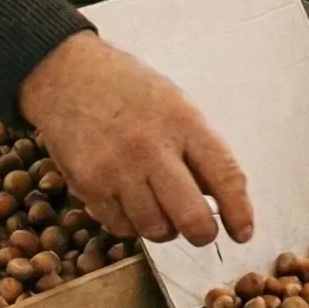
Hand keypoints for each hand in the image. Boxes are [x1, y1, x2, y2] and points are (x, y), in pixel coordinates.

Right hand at [17, 32, 255, 247]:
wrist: (65, 74)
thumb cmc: (126, 87)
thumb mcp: (175, 103)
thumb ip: (198, 148)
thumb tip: (220, 198)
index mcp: (182, 122)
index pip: (226, 177)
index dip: (239, 212)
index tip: (243, 232)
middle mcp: (150, 148)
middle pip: (191, 218)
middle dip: (203, 233)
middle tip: (202, 230)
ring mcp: (117, 170)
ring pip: (155, 230)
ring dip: (164, 228)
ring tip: (159, 206)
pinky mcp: (88, 185)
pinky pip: (121, 227)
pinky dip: (132, 224)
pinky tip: (130, 201)